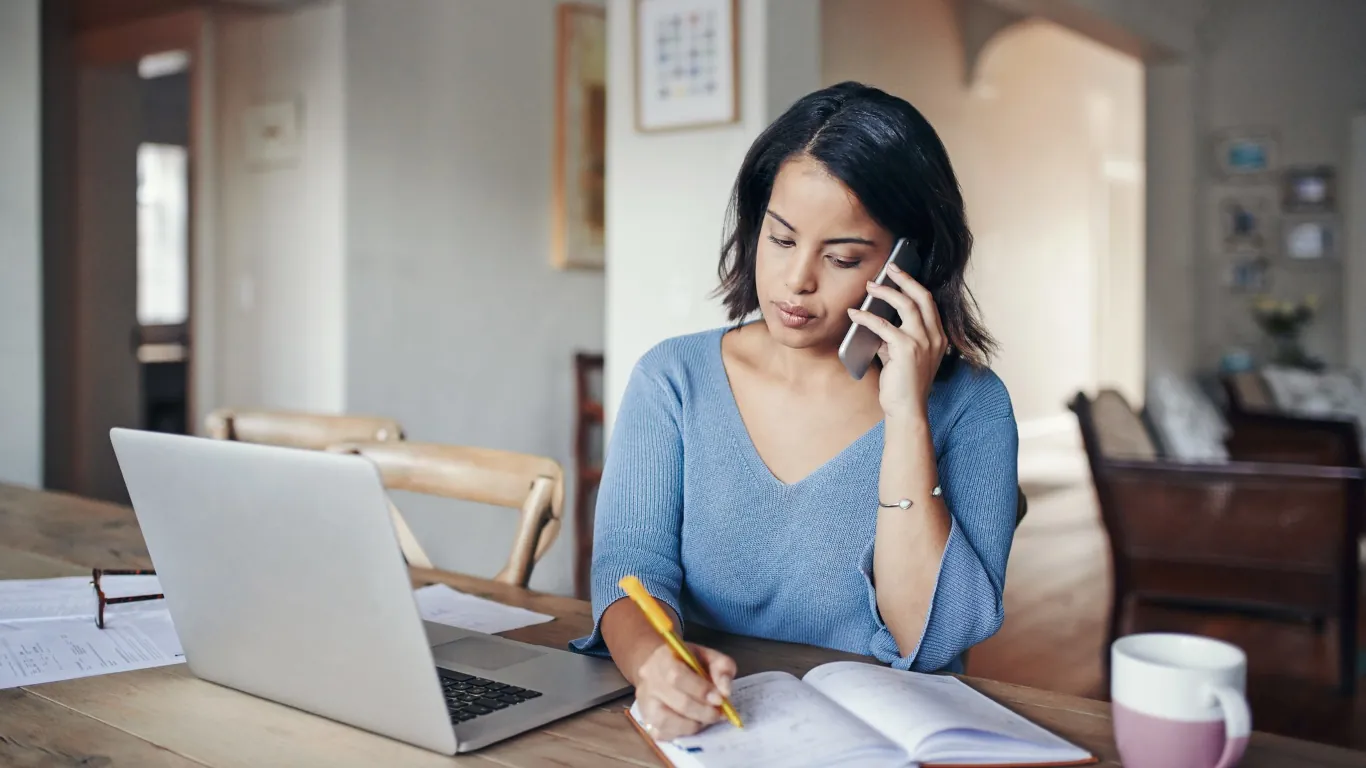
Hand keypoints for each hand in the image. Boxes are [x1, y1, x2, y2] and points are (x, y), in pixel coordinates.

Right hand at [633, 642, 736, 740]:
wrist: (662, 667)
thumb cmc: (689, 662)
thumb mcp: (710, 656)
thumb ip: (722, 668)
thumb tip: (725, 691)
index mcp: (663, 658)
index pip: (677, 676)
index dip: (700, 690)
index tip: (720, 699)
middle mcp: (649, 680)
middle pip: (677, 702)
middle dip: (703, 711)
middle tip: (719, 714)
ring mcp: (644, 701)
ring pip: (667, 722)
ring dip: (693, 725)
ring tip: (706, 719)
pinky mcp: (645, 719)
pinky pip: (662, 733)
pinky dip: (681, 732)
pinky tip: (692, 723)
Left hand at [847, 261, 946, 419]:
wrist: (906, 410)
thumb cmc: (903, 385)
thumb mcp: (902, 356)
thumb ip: (895, 338)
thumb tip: (876, 320)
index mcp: (938, 337)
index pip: (929, 303)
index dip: (913, 285)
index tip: (898, 273)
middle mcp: (935, 337)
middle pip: (922, 297)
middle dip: (904, 279)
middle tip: (888, 268)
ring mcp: (923, 342)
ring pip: (906, 305)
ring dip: (885, 292)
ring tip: (869, 287)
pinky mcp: (907, 349)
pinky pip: (884, 325)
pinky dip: (867, 317)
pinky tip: (854, 314)